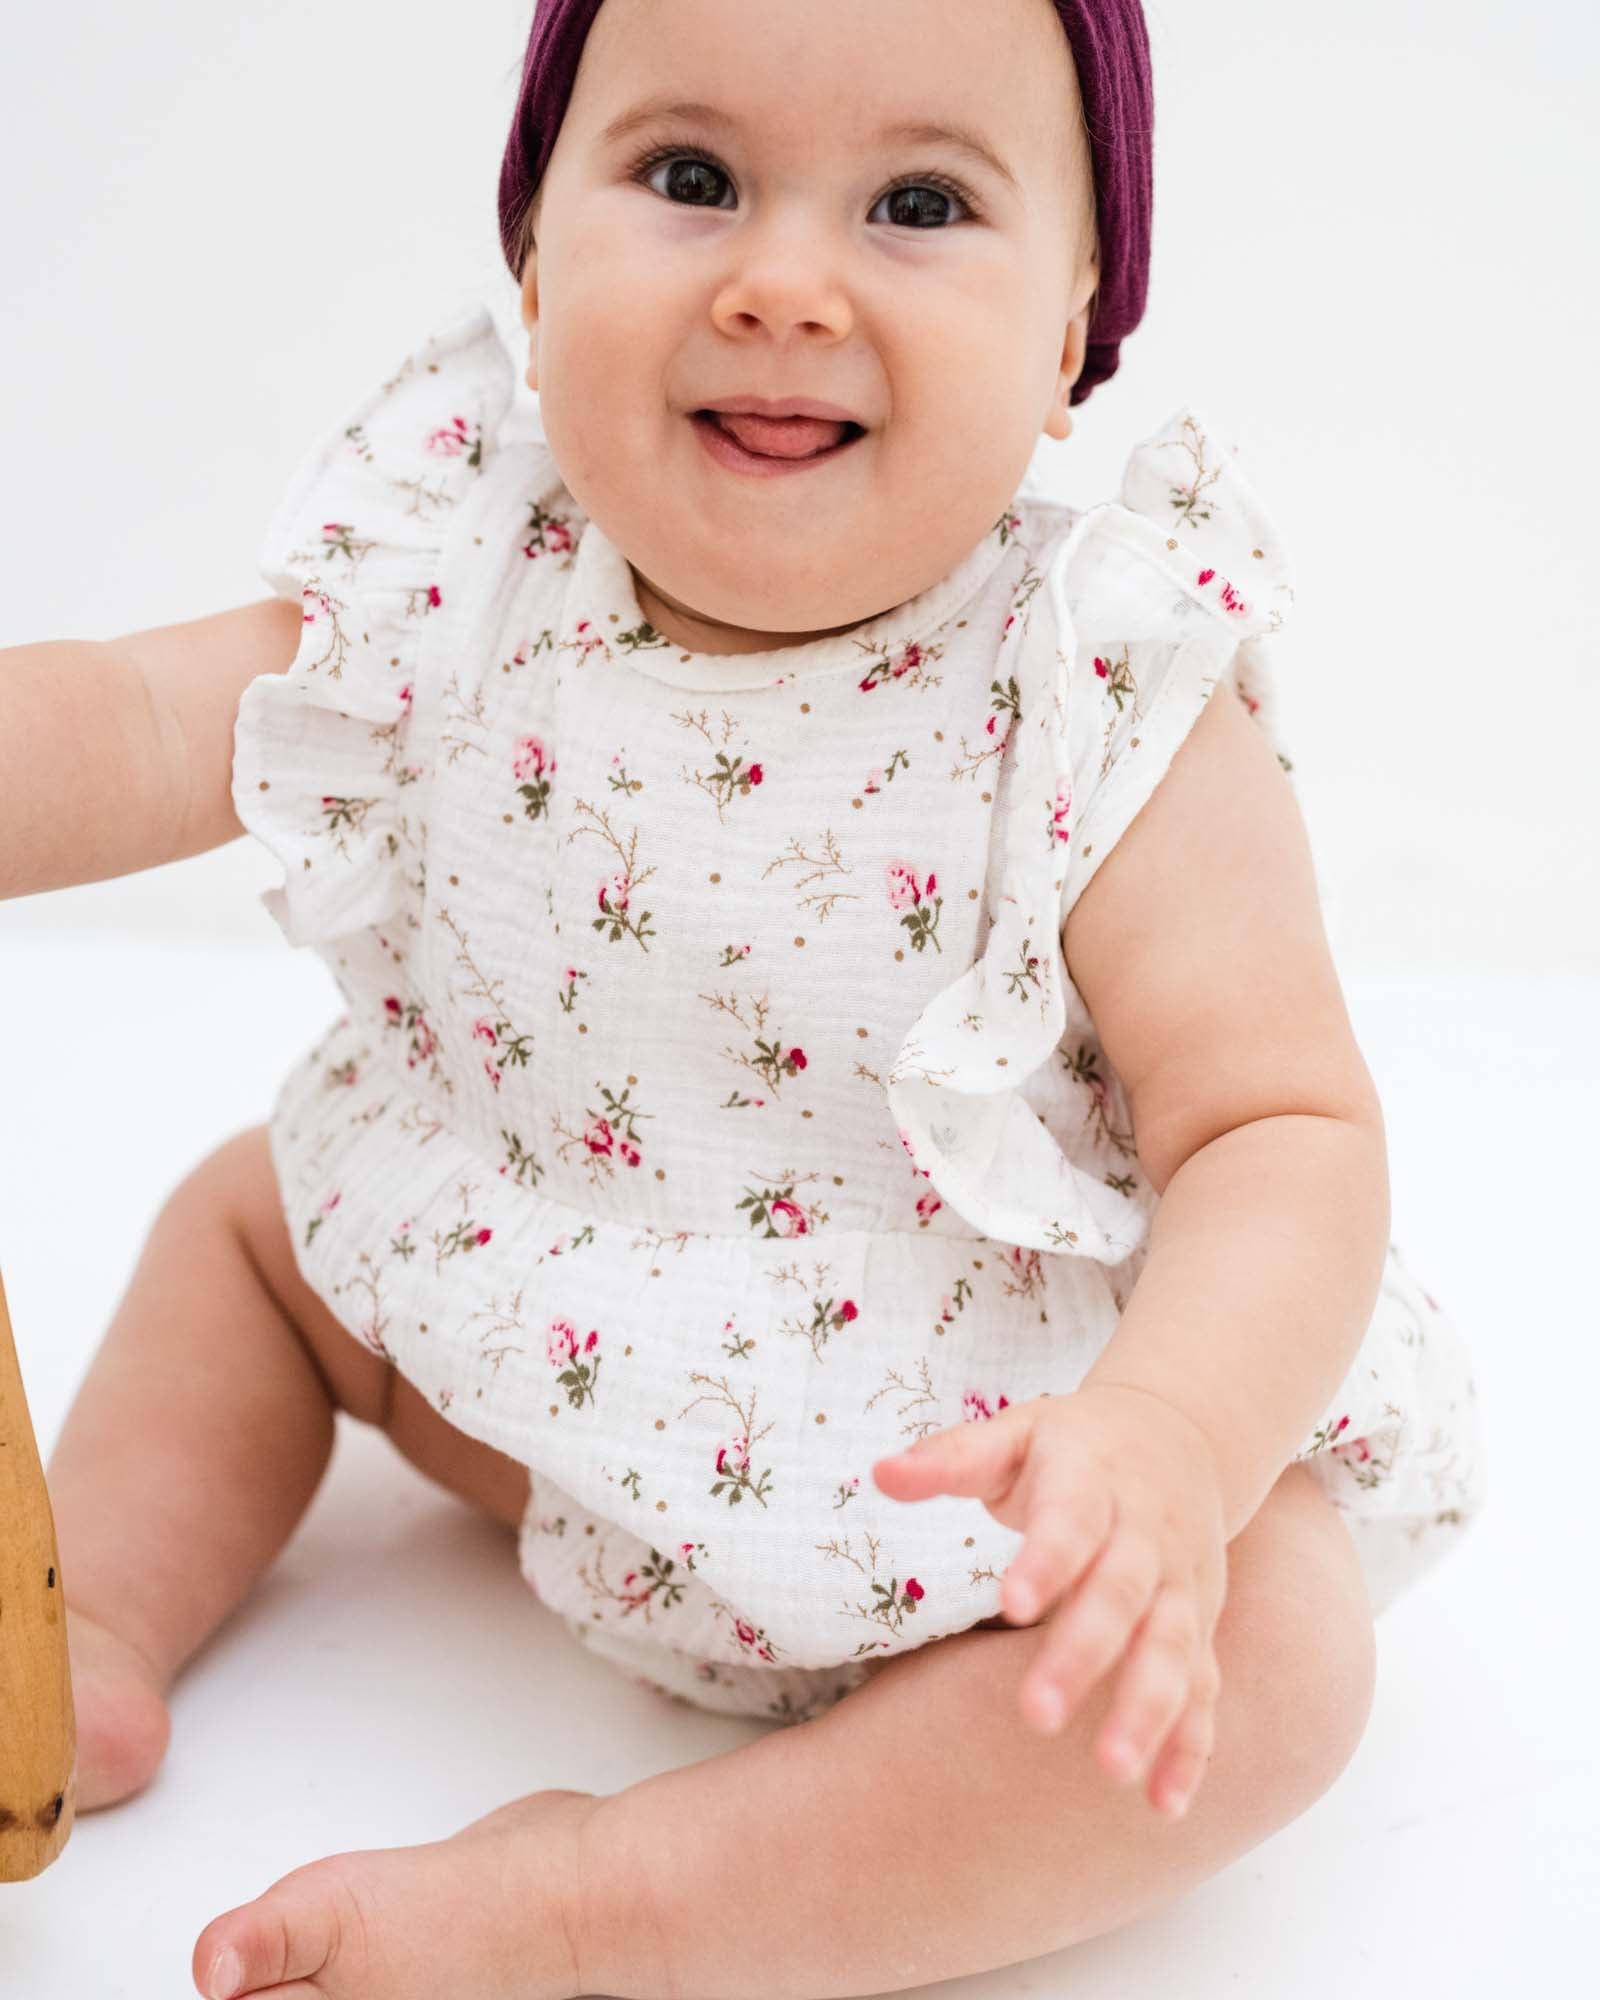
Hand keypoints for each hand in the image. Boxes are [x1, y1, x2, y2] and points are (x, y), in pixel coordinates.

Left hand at [873, 1383, 1229, 1819]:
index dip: (1046, 1561)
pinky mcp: (1200, 1625)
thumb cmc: (1076, 1445)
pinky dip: (1190, 1746)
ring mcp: (1180, 1584)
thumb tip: (880, 1474)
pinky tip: (1165, 1804)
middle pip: (1121, 1597)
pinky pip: (1203, 1687)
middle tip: (1038, 1717)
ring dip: (1148, 1711)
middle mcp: (1146, 1536)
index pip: (1071, 1521)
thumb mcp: (1015, 1432)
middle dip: (1084, 1656)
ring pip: (1173, 1650)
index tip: (1009, 1603)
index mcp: (1093, 1481)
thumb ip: (951, 1458)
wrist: (1183, 1436)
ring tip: (1112, 1771)